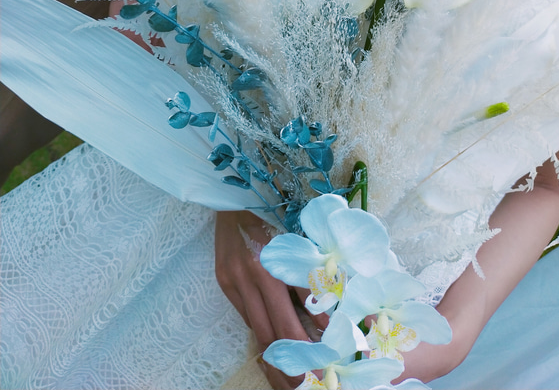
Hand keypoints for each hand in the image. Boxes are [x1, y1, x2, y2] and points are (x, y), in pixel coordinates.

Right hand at [215, 210, 327, 388]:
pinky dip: (262, 331)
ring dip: (277, 354)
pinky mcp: (223, 281)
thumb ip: (315, 271)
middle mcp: (252, 274)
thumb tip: (333, 311)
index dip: (318, 337)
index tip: (334, 354)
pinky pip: (246, 316)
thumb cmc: (275, 205)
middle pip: (277, 331)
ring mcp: (233, 280)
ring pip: (258, 330)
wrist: (233, 188)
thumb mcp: (300, 234)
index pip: (301, 312)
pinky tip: (275, 343)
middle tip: (314, 378)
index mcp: (275, 261)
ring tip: (293, 376)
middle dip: (296, 361)